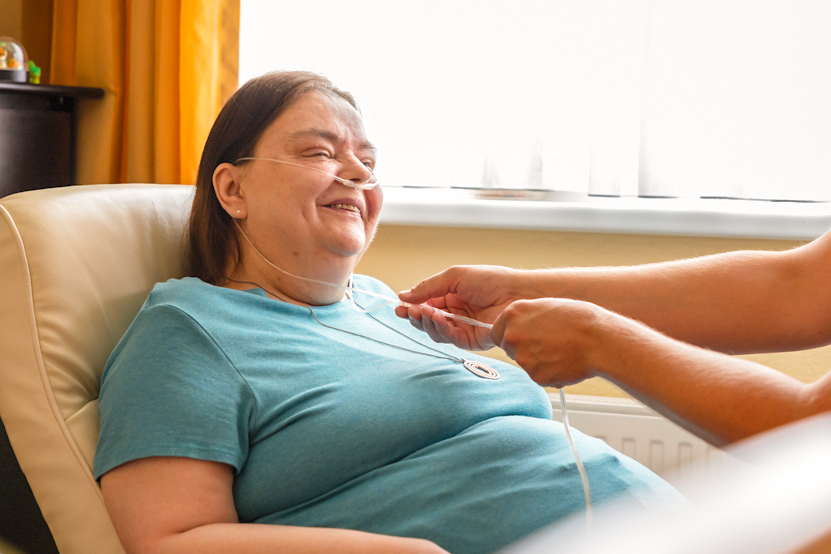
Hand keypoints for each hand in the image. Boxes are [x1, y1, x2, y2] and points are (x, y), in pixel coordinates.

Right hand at [396, 265, 523, 349]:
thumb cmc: (490, 280)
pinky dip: (441, 329)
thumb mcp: (454, 277)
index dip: (411, 307)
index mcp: (450, 298)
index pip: (425, 306)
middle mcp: (455, 315)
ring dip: (426, 323)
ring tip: (423, 312)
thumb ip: (429, 287)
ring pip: (436, 332)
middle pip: (427, 322)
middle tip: (408, 311)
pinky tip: (438, 319)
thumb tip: (404, 295)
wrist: (515, 292)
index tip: (399, 306)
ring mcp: (462, 328)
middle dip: (416, 317)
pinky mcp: (471, 341)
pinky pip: (450, 339)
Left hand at [491, 297, 625, 386]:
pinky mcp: (535, 375)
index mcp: (513, 313)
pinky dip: (549, 373)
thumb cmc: (580, 320)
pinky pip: (538, 376)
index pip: (497, 331)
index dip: (511, 336)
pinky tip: (565, 362)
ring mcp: (522, 357)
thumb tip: (515, 328)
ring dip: (538, 361)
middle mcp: (513, 334)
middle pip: (508, 348)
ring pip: (525, 363)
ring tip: (561, 350)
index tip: (524, 337)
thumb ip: (526, 318)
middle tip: (548, 344)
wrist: (599, 340)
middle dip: (523, 349)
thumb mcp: (546, 307)